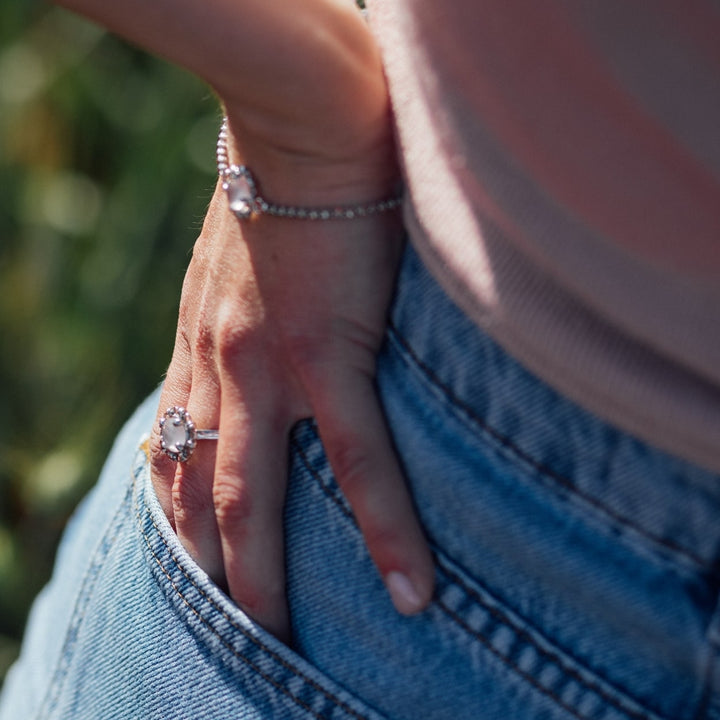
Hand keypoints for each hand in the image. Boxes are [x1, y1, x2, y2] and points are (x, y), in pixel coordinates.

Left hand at [55, 0, 434, 639]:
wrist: (303, 125)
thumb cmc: (282, 189)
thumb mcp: (232, 263)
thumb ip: (230, 317)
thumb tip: (241, 351)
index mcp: (202, 349)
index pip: (173, 451)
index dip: (171, 515)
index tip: (184, 563)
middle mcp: (218, 370)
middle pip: (199, 494)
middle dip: (206, 569)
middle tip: (226, 631)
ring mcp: (268, 367)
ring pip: (253, 495)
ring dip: (259, 571)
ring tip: (279, 638)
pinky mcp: (328, 352)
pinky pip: (359, 457)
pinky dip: (383, 526)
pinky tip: (409, 584)